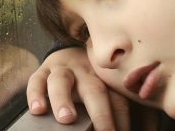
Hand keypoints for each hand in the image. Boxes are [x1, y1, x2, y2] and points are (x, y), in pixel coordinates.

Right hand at [26, 46, 158, 130]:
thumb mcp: (119, 95)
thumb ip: (139, 114)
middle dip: (99, 112)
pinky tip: (37, 109)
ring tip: (66, 119)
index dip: (122, 120)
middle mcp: (87, 72)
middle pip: (94, 89)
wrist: (73, 54)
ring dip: (64, 100)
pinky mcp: (43, 71)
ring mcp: (63, 70)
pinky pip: (36, 80)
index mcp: (109, 78)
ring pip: (61, 81)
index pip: (119, 100)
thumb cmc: (101, 84)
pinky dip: (35, 93)